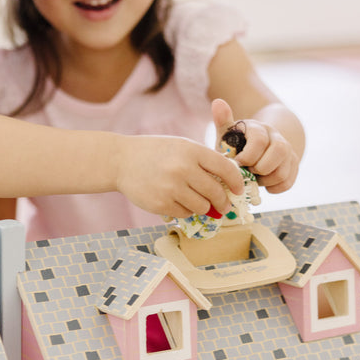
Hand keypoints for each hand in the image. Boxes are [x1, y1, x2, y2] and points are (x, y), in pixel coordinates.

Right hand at [116, 135, 244, 219]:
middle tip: (224, 206)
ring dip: (204, 207)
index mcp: (192, 151)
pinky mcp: (160, 204)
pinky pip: (184, 213)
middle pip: (215, 192)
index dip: (236, 182)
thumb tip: (228, 183)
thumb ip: (204, 160)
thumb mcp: (181, 146)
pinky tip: (179, 202)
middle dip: (223, 202)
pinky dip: (186, 211)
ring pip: (202, 206)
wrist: (121, 161)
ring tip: (200, 203)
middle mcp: (183, 169)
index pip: (225, 169)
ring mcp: (171, 188)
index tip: (238, 190)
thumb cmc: (155, 153)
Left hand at [212, 98, 298, 192]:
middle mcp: (277, 137)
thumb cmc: (236, 144)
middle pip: (279, 152)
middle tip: (247, 172)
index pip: (260, 139)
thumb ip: (223, 121)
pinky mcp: (293, 166)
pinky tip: (263, 184)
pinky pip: (287, 183)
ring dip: (265, 180)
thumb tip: (217, 102)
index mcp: (259, 128)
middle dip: (260, 168)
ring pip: (283, 170)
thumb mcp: (227, 133)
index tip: (238, 163)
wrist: (256, 149)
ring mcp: (287, 152)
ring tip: (253, 178)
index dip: (248, 156)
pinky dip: (273, 188)